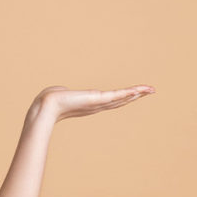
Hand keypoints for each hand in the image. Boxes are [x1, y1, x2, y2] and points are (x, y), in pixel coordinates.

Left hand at [31, 84, 154, 122]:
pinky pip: (116, 95)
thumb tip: (61, 91)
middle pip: (121, 100)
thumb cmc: (50, 101)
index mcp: (91, 104)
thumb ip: (66, 93)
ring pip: (121, 98)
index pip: (111, 100)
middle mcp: (97, 105)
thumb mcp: (62, 95)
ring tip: (150, 90)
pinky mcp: (96, 99)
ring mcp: (98, 103)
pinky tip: (138, 90)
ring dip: (137, 94)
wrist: (47, 106)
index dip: (124, 97)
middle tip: (150, 91)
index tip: (135, 93)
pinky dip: (128, 93)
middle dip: (136, 95)